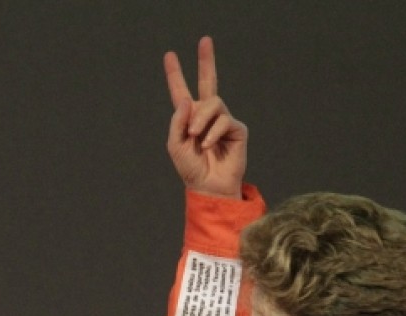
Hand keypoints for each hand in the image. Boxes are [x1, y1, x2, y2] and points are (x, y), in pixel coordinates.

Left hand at [164, 37, 246, 198]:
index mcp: (188, 118)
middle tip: (204, 40)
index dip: (175, 74)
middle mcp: (206, 115)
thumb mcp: (175, 145)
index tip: (169, 55)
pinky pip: (224, 120)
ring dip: (200, 119)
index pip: (181, 92)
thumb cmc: (191, 168)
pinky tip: (209, 145)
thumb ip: (178, 122)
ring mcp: (222, 120)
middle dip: (206, 61)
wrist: (208, 186)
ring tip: (195, 136)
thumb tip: (188, 101)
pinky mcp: (236, 129)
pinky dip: (212, 133)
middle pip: (208, 82)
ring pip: (213, 103)